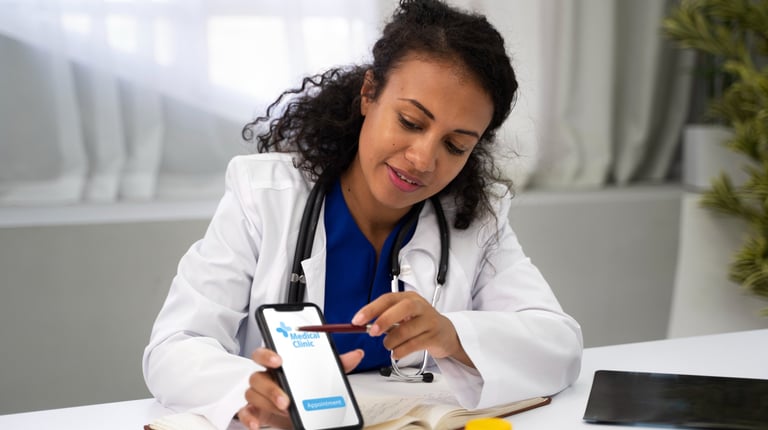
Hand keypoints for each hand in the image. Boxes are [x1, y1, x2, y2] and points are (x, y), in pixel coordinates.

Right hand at [238, 348, 363, 429]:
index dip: (268, 354)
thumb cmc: (308, 389)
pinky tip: (257, 424)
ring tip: (286, 409)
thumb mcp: (323, 377)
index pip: (265, 352)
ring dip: (268, 403)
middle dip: (271, 388)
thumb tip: (356, 355)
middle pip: (257, 376)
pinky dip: (249, 418)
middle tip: (286, 399)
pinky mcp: (256, 411)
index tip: (279, 360)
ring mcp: (259, 395)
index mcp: (279, 364)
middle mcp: (266, 377)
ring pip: (252, 393)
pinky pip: (244, 412)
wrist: (303, 414)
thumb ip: (337, 365)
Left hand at [352, 291, 473, 366]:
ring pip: (407, 329)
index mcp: (408, 297)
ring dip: (392, 341)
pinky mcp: (434, 335)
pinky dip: (401, 351)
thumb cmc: (419, 323)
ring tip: (388, 346)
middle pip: (402, 308)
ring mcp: (429, 320)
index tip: (357, 320)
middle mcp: (420, 305)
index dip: (371, 309)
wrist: (445, 333)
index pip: (387, 299)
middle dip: (384, 320)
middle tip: (372, 332)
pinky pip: (414, 344)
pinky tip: (396, 353)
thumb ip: (384, 318)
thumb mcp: (402, 315)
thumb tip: (362, 325)